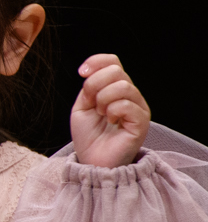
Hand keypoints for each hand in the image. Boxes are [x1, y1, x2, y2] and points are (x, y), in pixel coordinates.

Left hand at [71, 53, 151, 167]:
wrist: (92, 160)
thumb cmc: (88, 136)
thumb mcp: (82, 106)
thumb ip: (88, 87)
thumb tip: (91, 71)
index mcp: (115, 89)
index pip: (113, 61)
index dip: (96, 61)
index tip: (81, 73)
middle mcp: (130, 95)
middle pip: (116, 71)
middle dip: (95, 84)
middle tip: (92, 104)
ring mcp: (138, 107)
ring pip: (123, 86)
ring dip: (103, 99)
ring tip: (102, 114)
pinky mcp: (142, 121)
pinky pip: (127, 104)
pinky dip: (113, 110)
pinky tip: (111, 121)